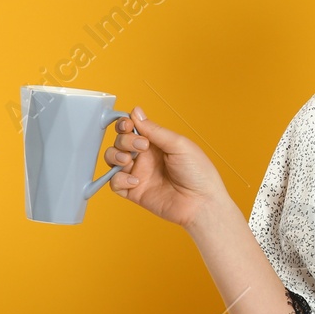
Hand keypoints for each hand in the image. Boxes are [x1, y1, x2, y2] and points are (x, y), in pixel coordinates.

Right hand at [103, 107, 232, 230]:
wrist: (201, 202)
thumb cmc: (198, 172)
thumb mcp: (178, 145)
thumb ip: (155, 130)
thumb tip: (136, 111)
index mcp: (156, 143)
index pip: (132, 128)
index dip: (125, 124)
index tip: (128, 125)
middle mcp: (145, 156)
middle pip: (120, 141)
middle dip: (124, 140)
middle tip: (141, 146)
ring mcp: (139, 173)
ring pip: (113, 159)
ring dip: (114, 155)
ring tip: (127, 160)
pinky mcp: (134, 191)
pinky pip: (115, 183)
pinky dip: (119, 179)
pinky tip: (136, 181)